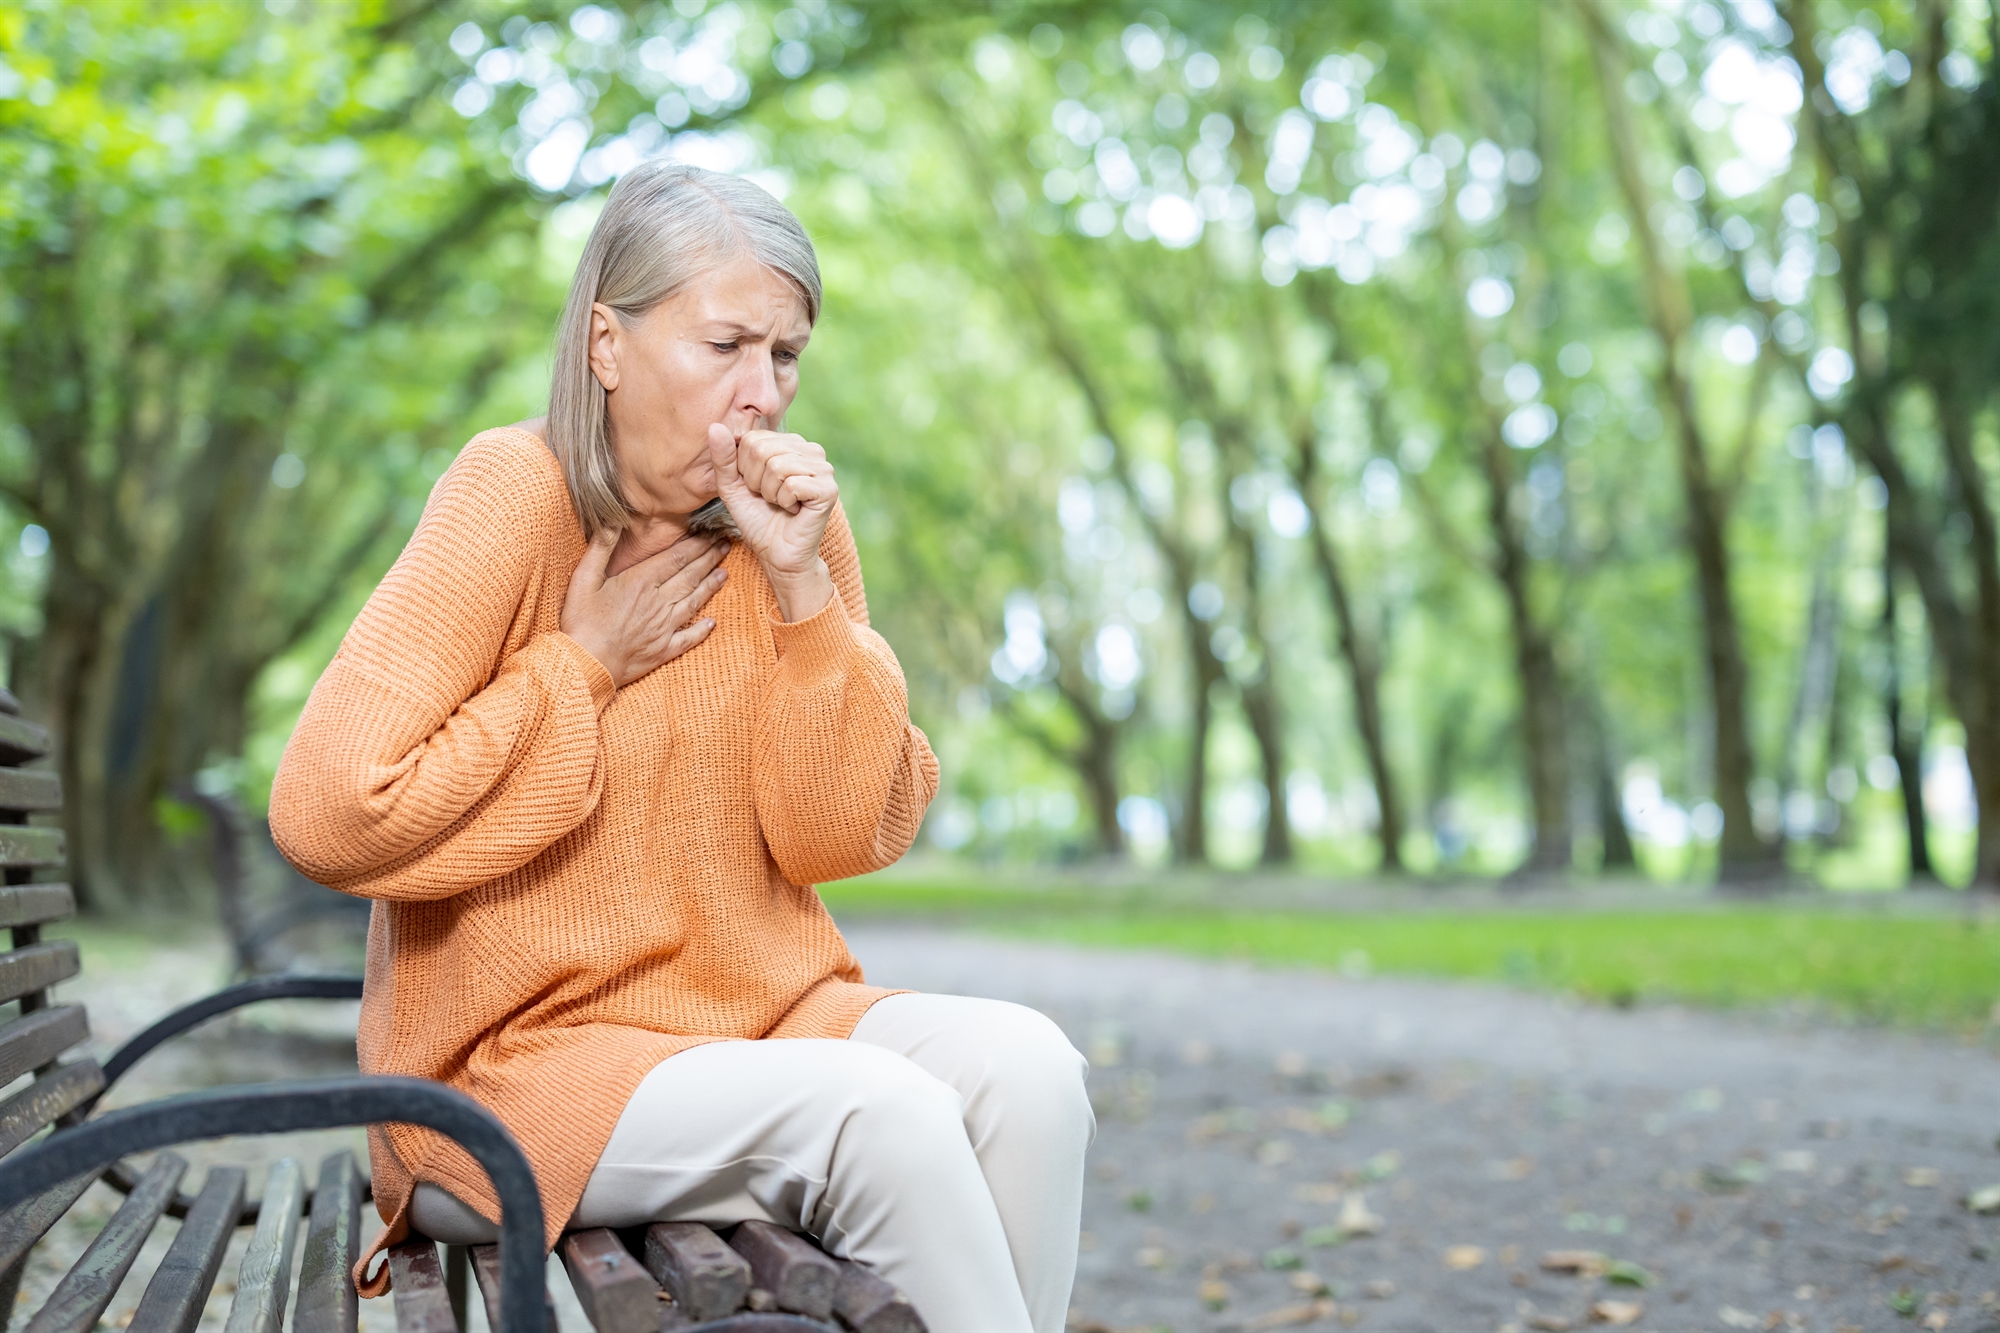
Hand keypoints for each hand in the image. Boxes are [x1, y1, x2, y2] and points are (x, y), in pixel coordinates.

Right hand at [560, 529, 728, 686]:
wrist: (585, 663)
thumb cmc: (581, 621)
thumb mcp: (583, 579)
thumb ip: (600, 549)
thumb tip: (613, 522)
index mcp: (640, 582)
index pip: (677, 558)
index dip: (697, 544)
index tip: (711, 533)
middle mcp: (658, 602)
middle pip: (690, 576)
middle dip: (710, 558)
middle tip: (726, 545)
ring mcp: (664, 627)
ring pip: (694, 602)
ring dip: (710, 587)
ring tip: (724, 573)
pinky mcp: (664, 650)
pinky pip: (689, 638)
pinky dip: (702, 630)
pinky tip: (712, 622)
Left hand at [708, 424, 835, 621]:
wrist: (776, 553)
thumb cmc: (757, 519)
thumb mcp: (732, 486)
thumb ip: (724, 457)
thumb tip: (715, 426)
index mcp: (790, 443)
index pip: (753, 439)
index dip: (745, 469)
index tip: (757, 487)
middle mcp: (811, 450)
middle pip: (763, 450)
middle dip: (756, 481)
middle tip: (769, 498)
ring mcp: (824, 468)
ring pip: (777, 466)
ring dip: (770, 493)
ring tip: (781, 504)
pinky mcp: (828, 489)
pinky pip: (791, 484)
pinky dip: (784, 502)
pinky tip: (794, 510)